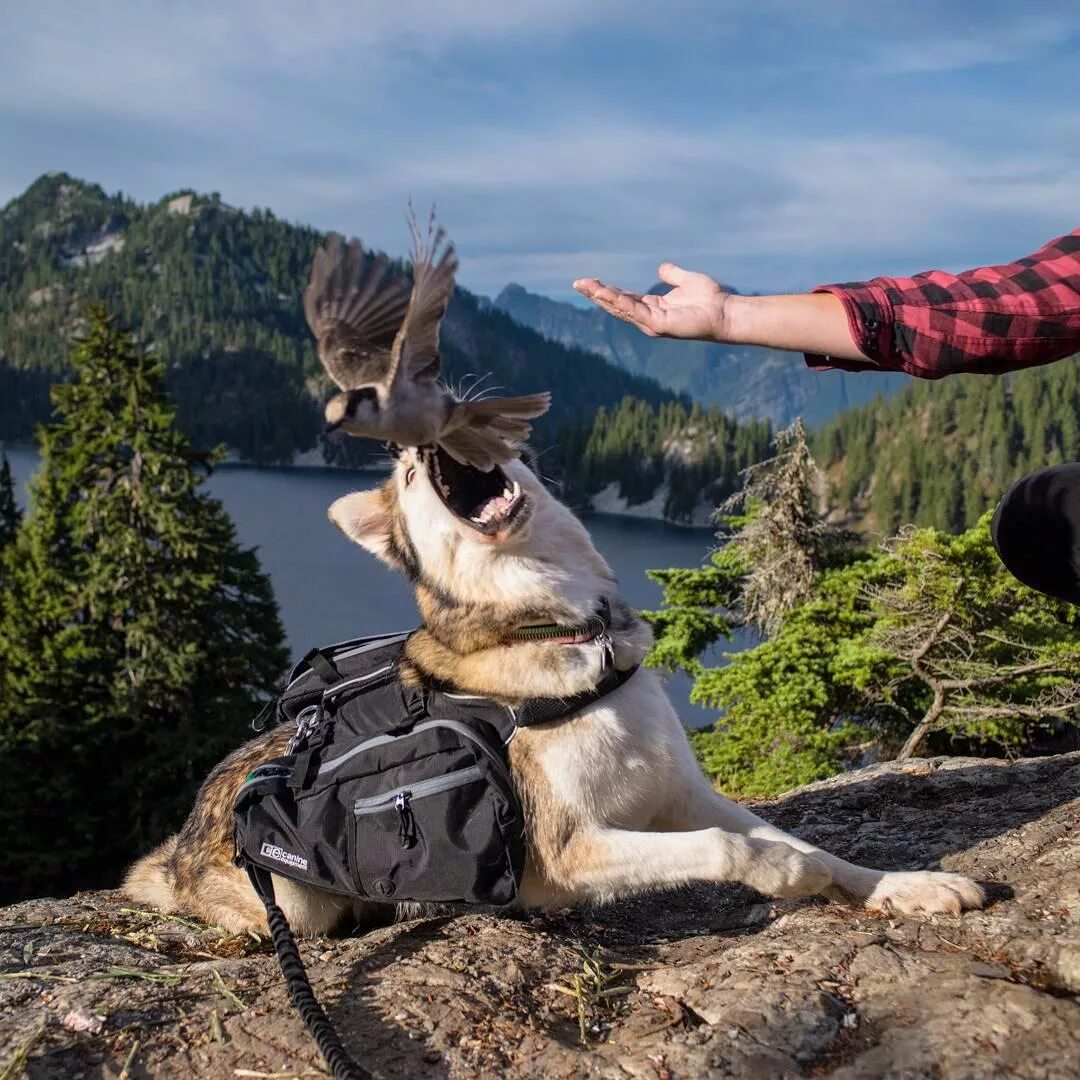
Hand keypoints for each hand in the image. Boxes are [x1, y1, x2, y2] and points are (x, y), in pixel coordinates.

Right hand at [573, 263, 730, 340]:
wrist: (725, 312)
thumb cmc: (710, 300)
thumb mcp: (686, 281)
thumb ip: (673, 274)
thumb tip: (662, 267)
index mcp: (653, 308)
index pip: (623, 299)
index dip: (606, 290)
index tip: (590, 280)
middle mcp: (649, 318)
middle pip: (616, 305)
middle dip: (596, 294)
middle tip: (577, 283)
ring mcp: (652, 323)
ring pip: (621, 309)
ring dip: (602, 297)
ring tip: (585, 286)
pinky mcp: (659, 324)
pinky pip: (635, 311)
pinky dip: (620, 302)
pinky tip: (606, 293)